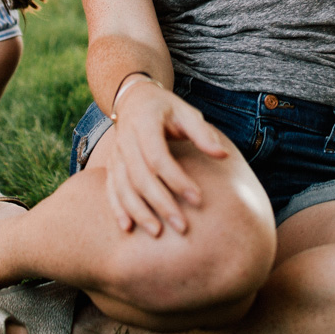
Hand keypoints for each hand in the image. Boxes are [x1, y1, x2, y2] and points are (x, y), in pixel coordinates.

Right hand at [105, 85, 231, 236]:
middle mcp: (125, 139)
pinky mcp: (111, 165)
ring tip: (157, 233)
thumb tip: (223, 155)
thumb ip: (202, 133)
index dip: (177, 179)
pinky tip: (127, 228)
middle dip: (160, 203)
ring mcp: (115, 154)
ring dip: (139, 212)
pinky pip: (111, 189)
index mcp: (145, 123)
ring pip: (123, 187)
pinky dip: (117, 209)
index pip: (158, 157)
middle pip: (140, 177)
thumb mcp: (186, 112)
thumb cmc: (167, 109)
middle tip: (181, 227)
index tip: (197, 199)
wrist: (135, 100)